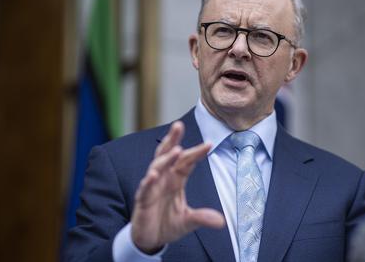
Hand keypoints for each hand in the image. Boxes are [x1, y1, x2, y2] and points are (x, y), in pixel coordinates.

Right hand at [130, 121, 225, 253]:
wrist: (150, 239)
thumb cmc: (167, 224)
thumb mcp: (188, 221)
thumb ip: (202, 218)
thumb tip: (221, 222)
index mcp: (176, 179)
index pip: (187, 161)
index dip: (197, 153)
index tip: (209, 144)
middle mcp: (164, 178)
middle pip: (168, 154)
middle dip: (173, 139)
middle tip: (179, 125)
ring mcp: (152, 187)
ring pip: (157, 167)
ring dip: (165, 159)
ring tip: (175, 151)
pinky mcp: (142, 199)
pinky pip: (145, 188)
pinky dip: (148, 182)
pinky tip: (153, 175)